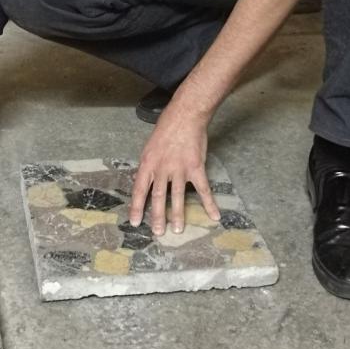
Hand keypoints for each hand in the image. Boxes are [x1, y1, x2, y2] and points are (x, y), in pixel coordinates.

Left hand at [128, 108, 218, 235]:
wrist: (185, 115)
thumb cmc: (166, 128)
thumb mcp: (150, 146)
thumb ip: (149, 166)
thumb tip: (146, 182)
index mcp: (147, 163)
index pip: (139, 189)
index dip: (136, 207)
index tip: (135, 222)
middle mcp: (162, 168)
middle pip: (158, 197)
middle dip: (157, 217)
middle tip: (158, 233)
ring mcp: (179, 169)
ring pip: (177, 197)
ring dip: (178, 214)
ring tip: (178, 230)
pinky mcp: (196, 168)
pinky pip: (203, 189)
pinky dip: (209, 203)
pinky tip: (214, 215)